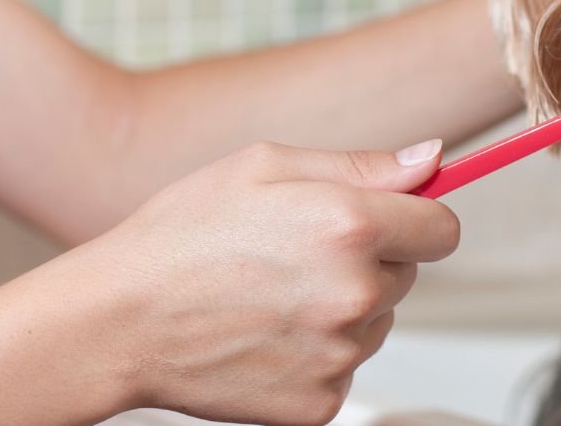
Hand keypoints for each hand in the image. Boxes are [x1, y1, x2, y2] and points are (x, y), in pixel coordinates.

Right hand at [91, 139, 454, 424]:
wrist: (117, 321)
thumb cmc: (183, 235)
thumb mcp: (267, 166)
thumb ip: (364, 165)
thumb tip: (431, 159)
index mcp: (349, 224)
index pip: (443, 229)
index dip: (420, 220)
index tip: (397, 220)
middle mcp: (354, 292)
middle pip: (410, 275)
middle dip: (373, 260)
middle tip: (302, 254)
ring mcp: (339, 353)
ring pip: (378, 321)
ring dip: (347, 308)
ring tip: (276, 293)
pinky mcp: (320, 402)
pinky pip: (346, 365)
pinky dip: (319, 353)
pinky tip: (268, 332)